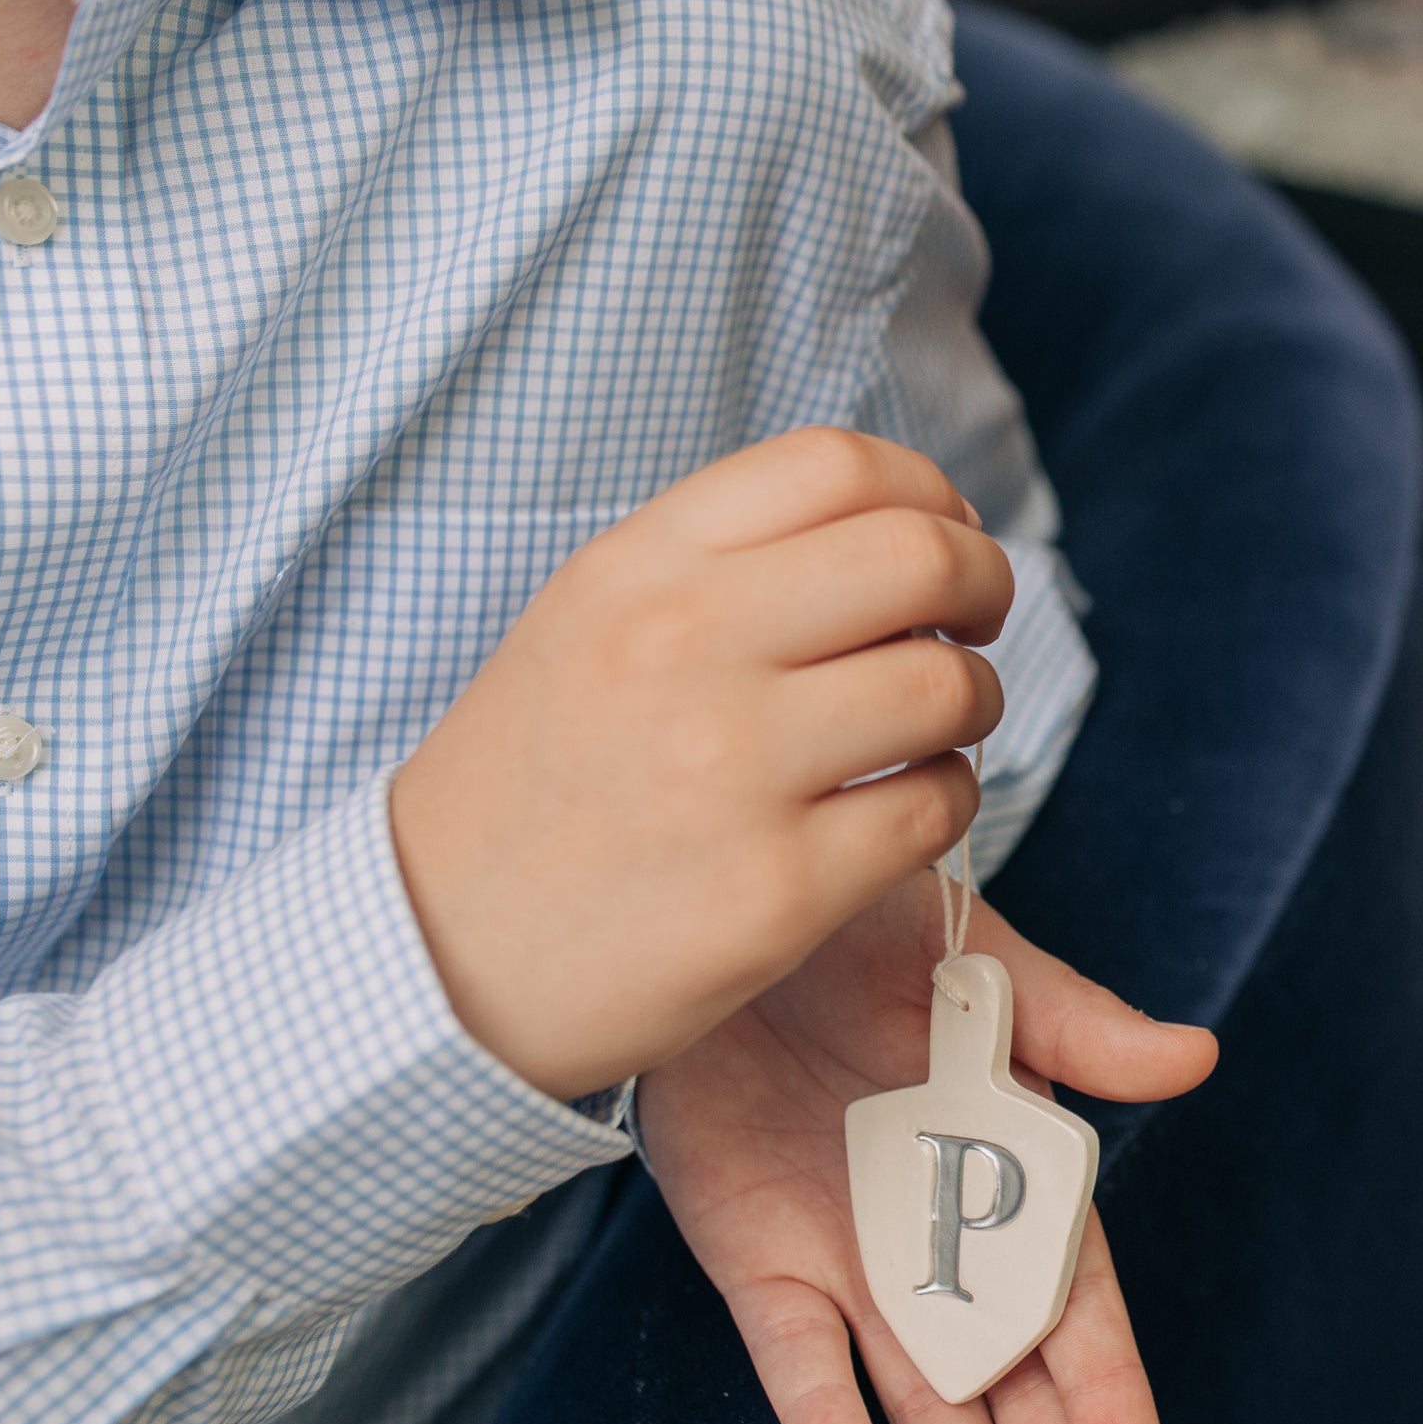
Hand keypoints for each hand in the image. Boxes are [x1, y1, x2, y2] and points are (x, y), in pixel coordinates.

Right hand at [392, 429, 1013, 1098]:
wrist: (440, 957)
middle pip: (921, 559)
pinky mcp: (780, 889)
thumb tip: (892, 528)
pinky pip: (934, 809)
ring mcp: (734, 770)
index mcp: (639, 569)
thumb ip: (722, 565)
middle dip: (982, 587)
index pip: (837, 466)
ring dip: (972, 705)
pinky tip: (902, 810)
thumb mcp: (587, 623)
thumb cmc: (534, 788)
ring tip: (935, 731)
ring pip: (949, 689)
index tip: (942, 535)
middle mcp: (685, 648)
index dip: (927, 492)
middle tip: (973, 627)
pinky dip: (946, 800)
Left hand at [634, 872, 1217, 1423]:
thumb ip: (1077, 1027)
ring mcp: (851, 1257)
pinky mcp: (757, 1261)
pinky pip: (792, 1352)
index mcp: (1017, 1173)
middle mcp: (944, 1237)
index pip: (1073, 1299)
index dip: (1106, 1383)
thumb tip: (1194, 1057)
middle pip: (1006, 1375)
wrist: (737, 905)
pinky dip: (821, 1413)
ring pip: (914, 1396)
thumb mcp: (983, 967)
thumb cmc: (879, 928)